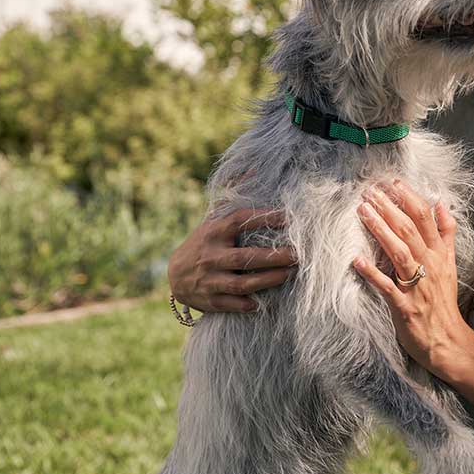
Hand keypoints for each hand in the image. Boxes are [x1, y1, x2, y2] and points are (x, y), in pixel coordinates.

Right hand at [168, 208, 296, 311]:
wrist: (175, 275)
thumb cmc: (205, 242)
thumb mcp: (214, 219)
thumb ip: (233, 197)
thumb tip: (254, 170)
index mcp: (214, 231)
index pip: (240, 221)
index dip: (264, 217)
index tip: (290, 217)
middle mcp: (210, 255)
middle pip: (245, 257)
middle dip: (274, 256)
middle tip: (298, 254)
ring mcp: (209, 279)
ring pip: (241, 283)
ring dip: (268, 280)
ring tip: (291, 273)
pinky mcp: (209, 300)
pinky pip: (232, 304)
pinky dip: (249, 303)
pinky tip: (266, 301)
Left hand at [352, 180, 473, 378]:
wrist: (448, 340)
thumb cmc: (443, 301)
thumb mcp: (451, 263)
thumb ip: (446, 233)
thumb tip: (442, 204)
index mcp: (439, 254)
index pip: (426, 219)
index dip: (410, 198)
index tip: (393, 182)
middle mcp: (429, 265)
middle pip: (410, 230)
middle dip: (389, 208)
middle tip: (370, 191)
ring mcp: (417, 286)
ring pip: (399, 252)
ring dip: (380, 230)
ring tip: (362, 212)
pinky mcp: (404, 306)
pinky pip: (386, 287)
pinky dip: (372, 273)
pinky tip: (356, 260)